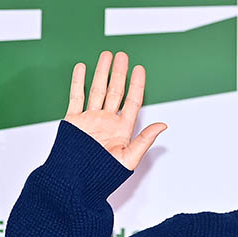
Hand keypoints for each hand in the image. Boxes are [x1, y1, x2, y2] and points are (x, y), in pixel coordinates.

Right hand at [65, 50, 166, 169]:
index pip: (133, 101)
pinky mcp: (74, 121)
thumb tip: (163, 125)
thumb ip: (145, 139)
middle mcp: (107, 121)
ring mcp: (90, 119)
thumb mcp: (130, 158)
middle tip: (122, 55)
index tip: (140, 69)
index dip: (137, 84)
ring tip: (106, 56)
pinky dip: (78, 81)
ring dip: (102, 72)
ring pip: (97, 89)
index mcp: (122, 129)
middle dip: (119, 73)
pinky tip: (82, 68)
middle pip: (115, 91)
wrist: (76, 181)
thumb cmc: (103, 175)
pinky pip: (76, 97)